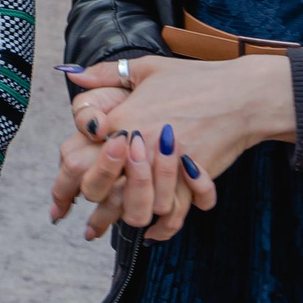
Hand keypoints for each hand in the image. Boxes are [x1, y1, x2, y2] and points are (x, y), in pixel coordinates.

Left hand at [50, 56, 293, 239]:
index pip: (77, 159)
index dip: (63, 186)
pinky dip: (162, 228)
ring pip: (133, 209)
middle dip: (90, 211)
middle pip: (99, 192)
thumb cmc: (195, 78)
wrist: (242, 94)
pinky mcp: (191, 180)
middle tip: (87, 227)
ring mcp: (165, 167)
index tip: (59, 204)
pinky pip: (171, 215)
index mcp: (120, 120)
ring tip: (112, 231)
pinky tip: (153, 234)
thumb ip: (105, 74)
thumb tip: (71, 73)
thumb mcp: (146, 68)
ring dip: (122, 221)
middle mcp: (138, 147)